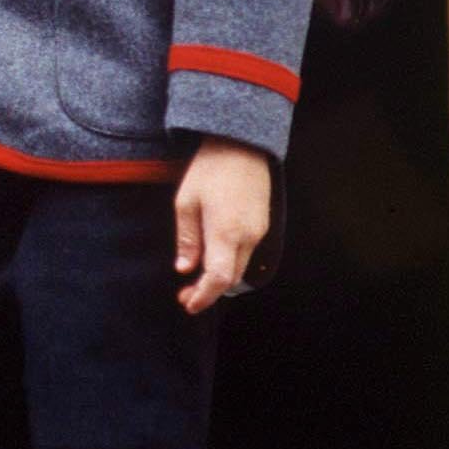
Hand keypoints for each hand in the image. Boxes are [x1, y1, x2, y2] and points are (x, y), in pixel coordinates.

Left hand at [173, 137, 270, 313]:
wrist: (241, 144)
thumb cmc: (209, 169)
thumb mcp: (186, 202)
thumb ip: (187, 239)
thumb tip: (185, 269)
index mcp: (226, 232)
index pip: (218, 279)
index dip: (203, 297)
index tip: (187, 304)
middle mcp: (248, 237)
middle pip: (231, 279)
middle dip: (208, 292)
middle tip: (186, 295)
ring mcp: (259, 231)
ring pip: (241, 267)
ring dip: (220, 279)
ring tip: (196, 280)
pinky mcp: (263, 224)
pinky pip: (247, 253)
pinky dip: (230, 263)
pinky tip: (214, 258)